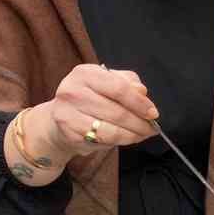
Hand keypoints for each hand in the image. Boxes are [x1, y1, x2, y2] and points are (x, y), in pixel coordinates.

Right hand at [30, 65, 157, 160]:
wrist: (60, 117)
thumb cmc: (90, 98)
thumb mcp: (108, 82)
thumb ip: (127, 83)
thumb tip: (142, 91)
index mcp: (85, 73)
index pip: (119, 88)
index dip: (139, 102)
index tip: (153, 113)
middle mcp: (72, 90)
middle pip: (116, 111)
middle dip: (139, 122)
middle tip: (152, 128)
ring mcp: (67, 112)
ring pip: (111, 129)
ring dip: (132, 135)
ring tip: (142, 134)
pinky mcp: (69, 132)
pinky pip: (102, 140)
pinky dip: (120, 141)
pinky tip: (127, 139)